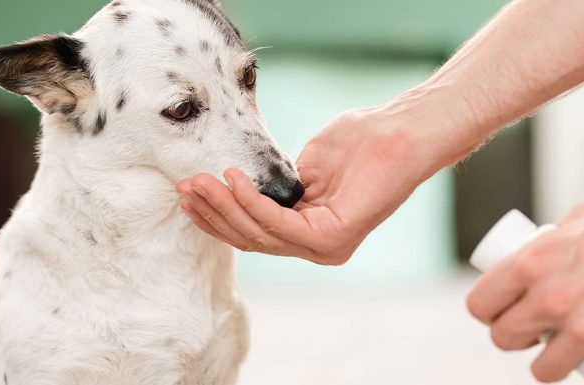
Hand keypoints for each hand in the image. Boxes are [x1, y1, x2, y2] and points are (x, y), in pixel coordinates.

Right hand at [175, 93, 466, 264]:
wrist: (399, 133)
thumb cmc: (360, 143)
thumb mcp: (306, 167)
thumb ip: (277, 187)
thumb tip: (244, 190)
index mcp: (311, 235)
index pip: (255, 234)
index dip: (219, 217)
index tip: (189, 196)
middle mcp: (318, 248)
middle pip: (252, 239)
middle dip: (213, 214)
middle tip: (184, 189)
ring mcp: (326, 247)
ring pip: (261, 233)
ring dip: (224, 206)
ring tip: (198, 182)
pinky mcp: (334, 237)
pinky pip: (280, 222)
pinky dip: (250, 202)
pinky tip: (231, 179)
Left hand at [467, 179, 583, 383]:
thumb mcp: (572, 223)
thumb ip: (544, 251)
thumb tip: (526, 269)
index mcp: (531, 264)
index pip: (480, 305)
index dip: (488, 309)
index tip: (499, 310)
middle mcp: (551, 300)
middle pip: (503, 340)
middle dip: (516, 334)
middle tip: (534, 326)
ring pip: (542, 371)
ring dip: (554, 358)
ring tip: (570, 342)